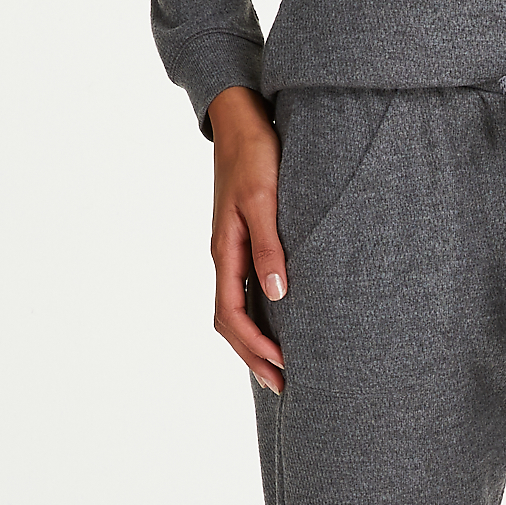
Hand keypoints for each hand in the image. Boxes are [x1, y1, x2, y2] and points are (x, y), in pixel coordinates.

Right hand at [207, 85, 287, 393]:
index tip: (281, 366)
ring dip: (253, 339)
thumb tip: (277, 295)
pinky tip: (276, 321)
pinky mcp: (241, 237)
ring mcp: (230, 248)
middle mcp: (223, 255)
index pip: (231, 313)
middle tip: (282, 385)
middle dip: (252, 355)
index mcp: (224, 250)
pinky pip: (242, 288)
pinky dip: (257, 314)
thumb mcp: (266, 198)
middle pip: (229, 319)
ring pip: (234, 306)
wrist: (242, 119)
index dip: (254, 345)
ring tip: (279, 366)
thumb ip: (269, 246)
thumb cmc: (255, 154)